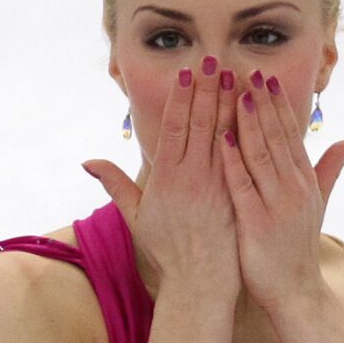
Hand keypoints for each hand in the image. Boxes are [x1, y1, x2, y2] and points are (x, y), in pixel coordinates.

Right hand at [81, 58, 242, 301]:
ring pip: (225, 135)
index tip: (186, 72)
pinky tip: (255, 111)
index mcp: (166, 178)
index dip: (180, 97)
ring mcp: (218, 185)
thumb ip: (115, 184)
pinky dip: (248, 131)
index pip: (174, 127)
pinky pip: (244, 155)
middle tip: (212, 60)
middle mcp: (192, 177)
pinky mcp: (237, 194)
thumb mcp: (136, 217)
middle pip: (201, 123)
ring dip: (230, 102)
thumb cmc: (167, 250)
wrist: (200, 282)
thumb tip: (88, 161)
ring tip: (235, 74)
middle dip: (206, 89)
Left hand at [219, 70, 343, 314]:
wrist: (297, 292)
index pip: (291, 135)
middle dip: (262, 103)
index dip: (278, 105)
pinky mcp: (257, 223)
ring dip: (248, 123)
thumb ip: (331, 168)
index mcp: (304, 181)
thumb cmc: (298, 246)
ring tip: (236, 93)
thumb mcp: (319, 203)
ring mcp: (277, 205)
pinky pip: (243, 187)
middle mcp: (294, 188)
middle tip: (247, 70)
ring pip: (261, 155)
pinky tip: (222, 140)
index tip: (264, 76)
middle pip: (276, 138)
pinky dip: (234, 162)